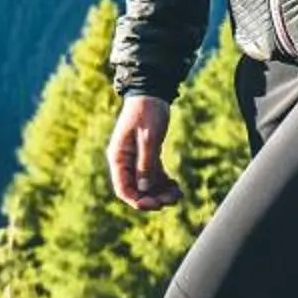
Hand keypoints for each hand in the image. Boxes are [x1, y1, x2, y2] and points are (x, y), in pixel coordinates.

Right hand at [107, 95, 181, 210]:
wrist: (152, 93)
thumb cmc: (148, 112)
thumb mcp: (149, 138)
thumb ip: (146, 164)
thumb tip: (144, 190)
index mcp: (119, 157)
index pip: (123, 189)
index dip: (138, 201)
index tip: (157, 205)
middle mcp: (125, 161)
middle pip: (136, 190)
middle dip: (153, 198)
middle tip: (173, 200)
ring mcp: (136, 159)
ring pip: (146, 185)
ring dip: (160, 192)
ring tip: (178, 195)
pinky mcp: (147, 155)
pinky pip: (154, 175)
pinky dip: (164, 183)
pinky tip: (177, 187)